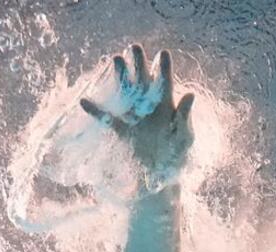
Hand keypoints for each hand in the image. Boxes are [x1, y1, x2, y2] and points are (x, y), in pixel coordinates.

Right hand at [79, 44, 195, 190]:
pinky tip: (85, 102)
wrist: (160, 180)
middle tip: (134, 47)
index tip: (162, 54)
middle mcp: (149, 106)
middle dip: (139, 63)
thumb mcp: (184, 139)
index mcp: (166, 107)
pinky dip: (95, 111)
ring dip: (119, 76)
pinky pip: (105, 119)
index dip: (164, 68)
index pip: (165, 83)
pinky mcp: (120, 130)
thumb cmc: (177, 158)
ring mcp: (133, 116)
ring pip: (124, 92)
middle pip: (143, 80)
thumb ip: (185, 117)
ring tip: (115, 58)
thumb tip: (190, 95)